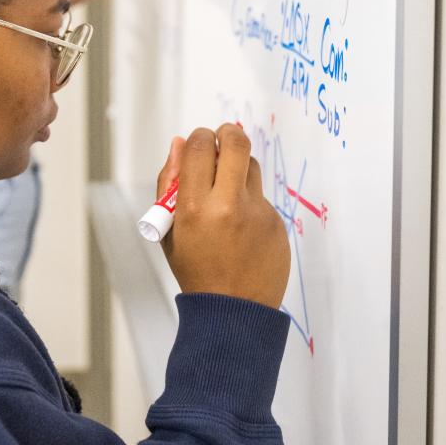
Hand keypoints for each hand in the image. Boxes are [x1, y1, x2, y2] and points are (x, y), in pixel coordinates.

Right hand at [156, 125, 289, 307]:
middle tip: (223, 138)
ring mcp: (257, 214)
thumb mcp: (169, 232)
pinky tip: (241, 229)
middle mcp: (229, 206)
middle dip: (228, 133)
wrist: (234, 311)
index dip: (200, 138)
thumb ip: (169, 185)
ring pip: (252, 166)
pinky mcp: (276, 222)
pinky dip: (250, 202)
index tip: (200, 144)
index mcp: (194, 209)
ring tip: (227, 190)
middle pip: (236, 143)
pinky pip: (262, 198)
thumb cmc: (196, 271)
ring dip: (239, 166)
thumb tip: (180, 144)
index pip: (201, 147)